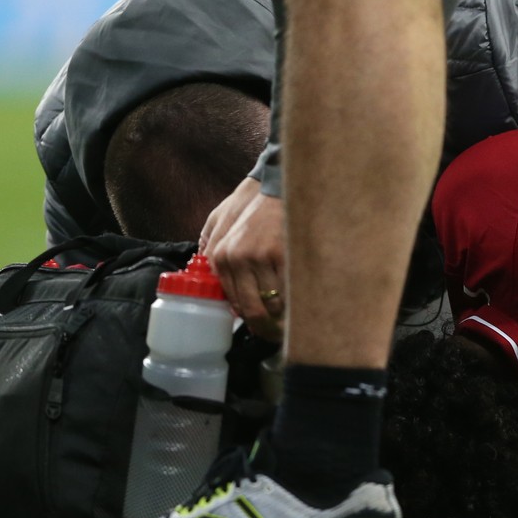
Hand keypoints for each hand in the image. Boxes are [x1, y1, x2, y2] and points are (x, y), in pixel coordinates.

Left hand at [201, 177, 284, 340]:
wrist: (277, 183)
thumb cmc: (252, 205)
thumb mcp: (220, 224)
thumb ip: (215, 254)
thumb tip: (224, 289)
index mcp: (220, 256)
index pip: (234, 302)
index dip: (249, 320)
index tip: (260, 327)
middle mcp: (236, 258)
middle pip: (252, 309)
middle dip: (266, 327)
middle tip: (278, 334)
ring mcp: (259, 257)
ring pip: (274, 303)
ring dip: (286, 316)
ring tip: (295, 320)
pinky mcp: (282, 253)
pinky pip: (290, 290)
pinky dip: (298, 300)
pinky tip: (303, 302)